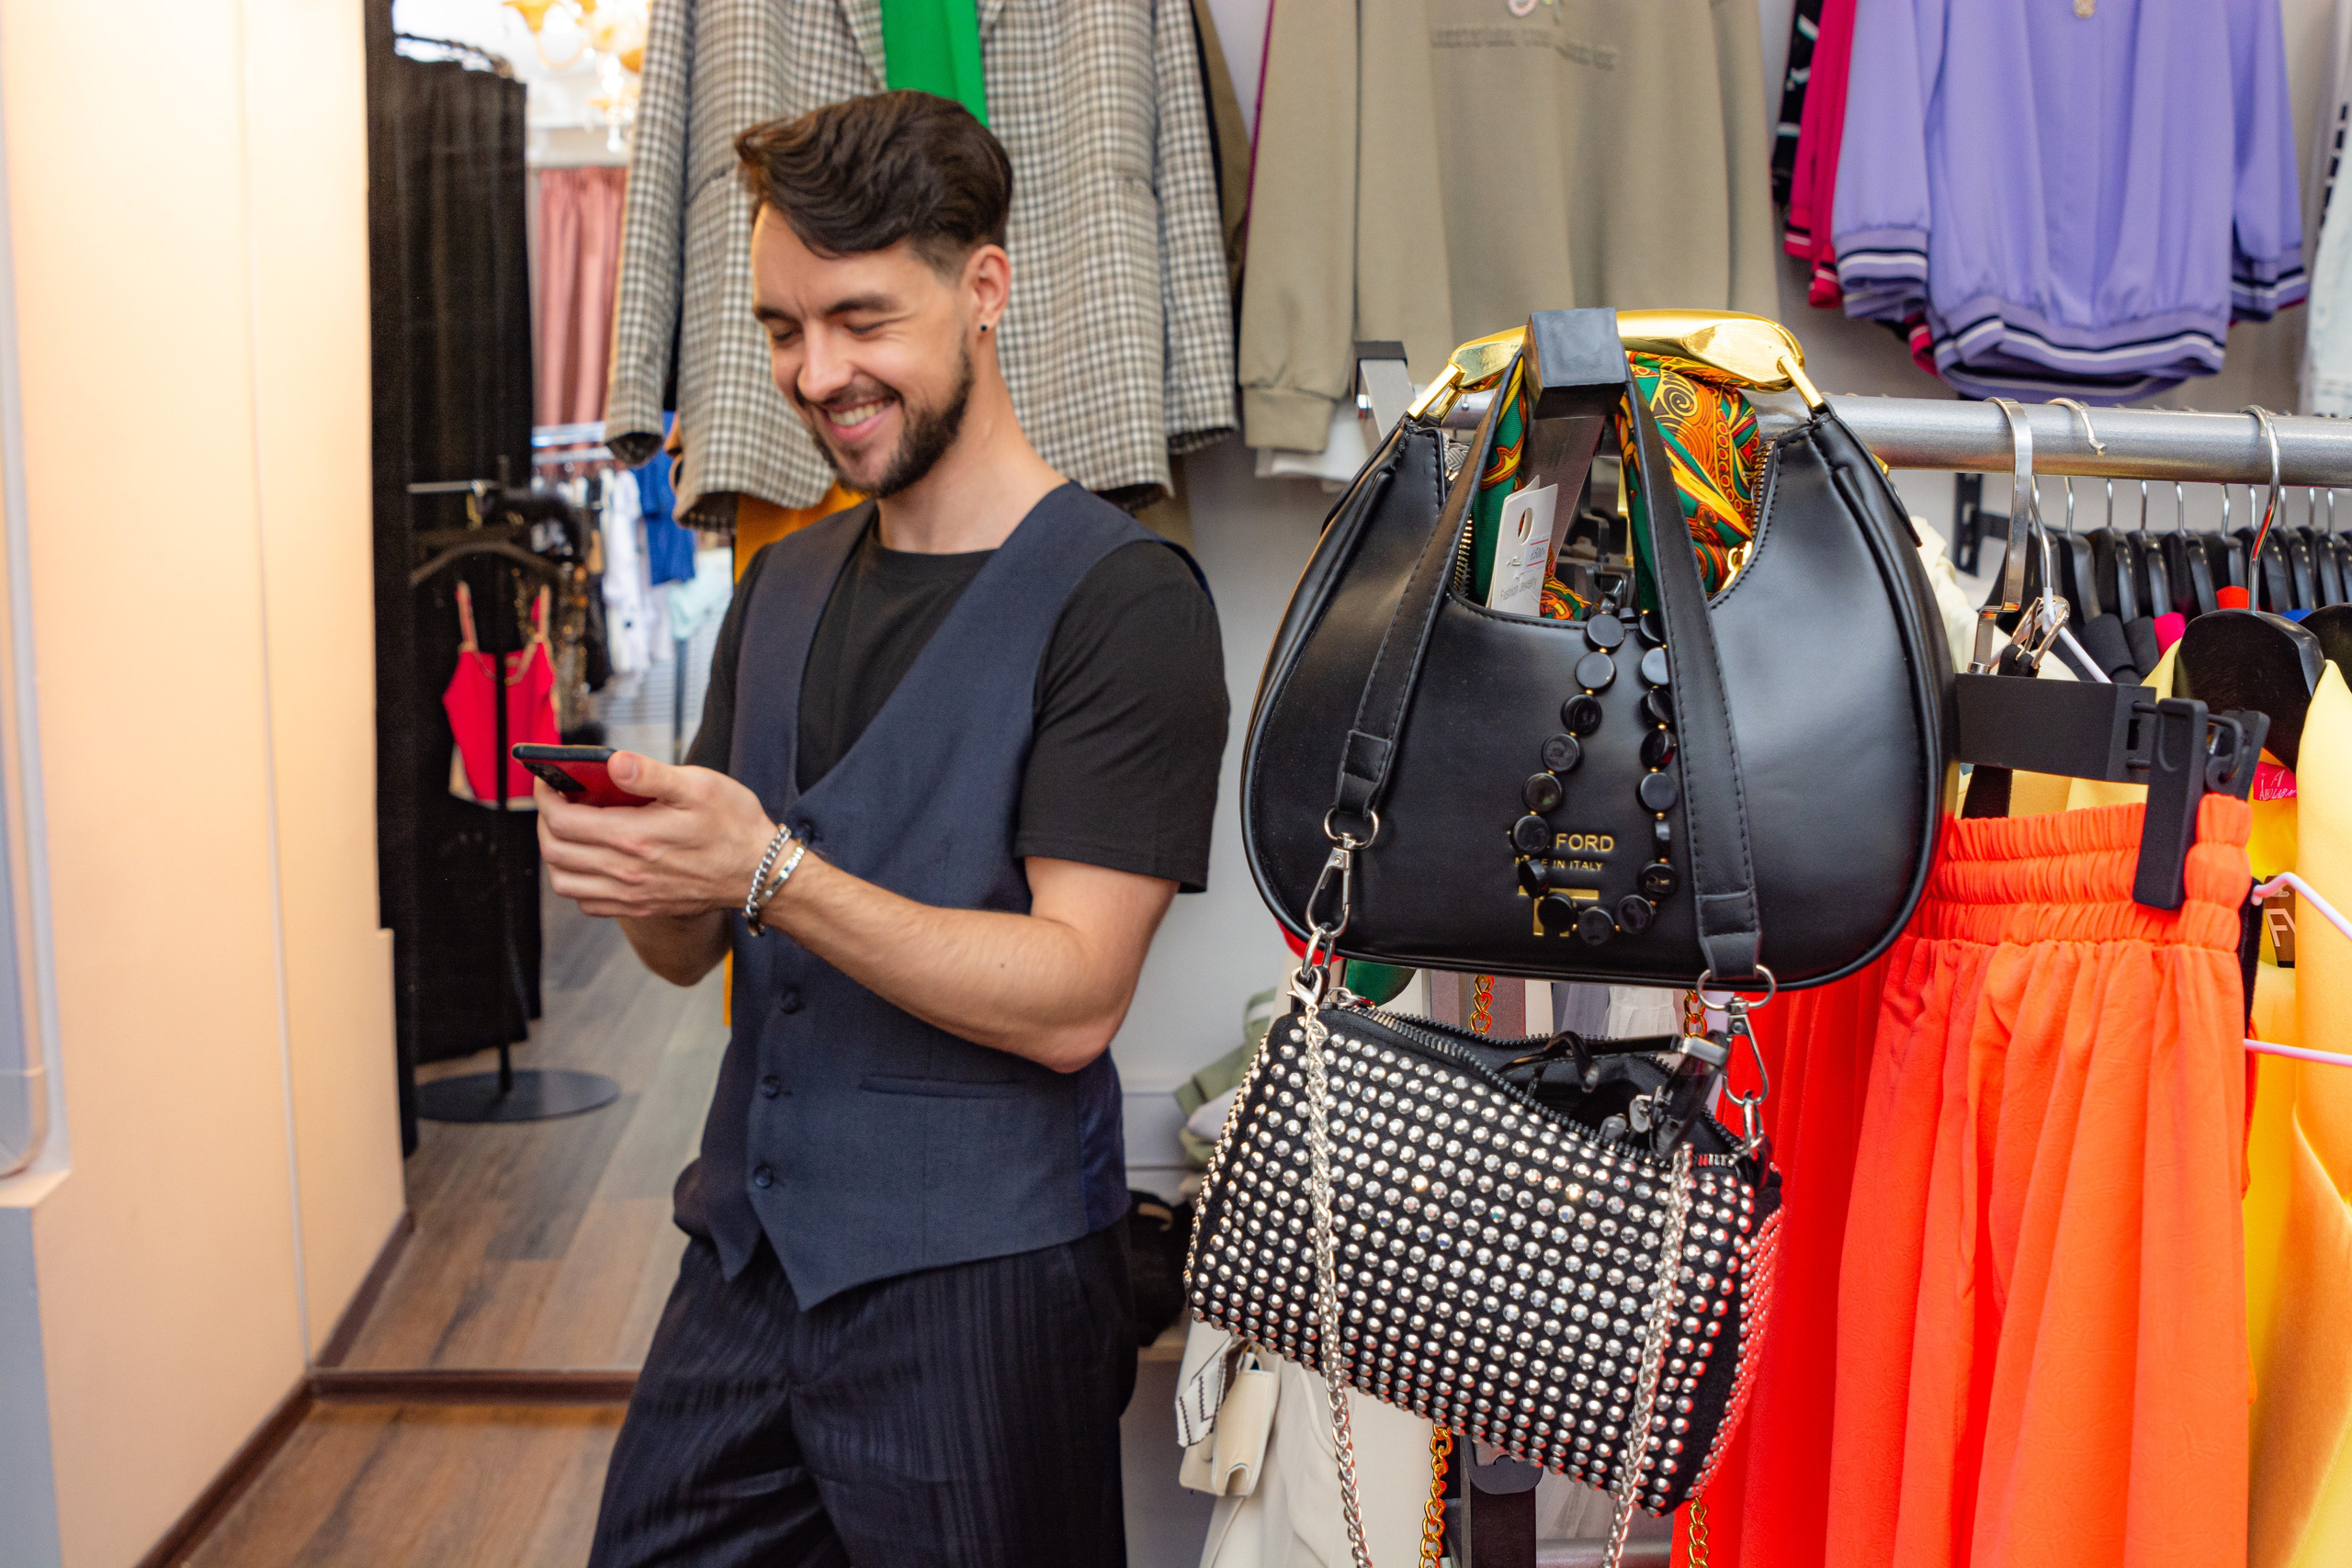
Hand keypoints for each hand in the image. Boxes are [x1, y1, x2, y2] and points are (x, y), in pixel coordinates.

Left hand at [537, 751, 779, 919]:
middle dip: (545, 820)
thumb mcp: (699, 786)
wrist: (760, 873)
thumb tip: (613, 761)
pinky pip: (588, 902)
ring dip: (556, 854)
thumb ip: (650, 774)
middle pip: (555, 851)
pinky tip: (592, 859)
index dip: (545, 796)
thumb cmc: (733, 825)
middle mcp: (626, 871)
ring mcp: (631, 894)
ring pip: (564, 882)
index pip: (563, 820)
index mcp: (635, 836)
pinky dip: (577, 881)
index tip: (547, 780)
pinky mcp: (640, 907)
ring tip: (570, 830)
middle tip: (556, 799)